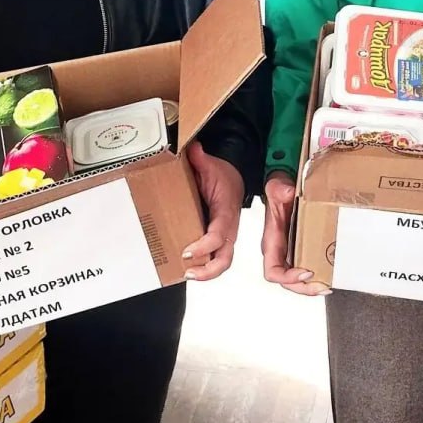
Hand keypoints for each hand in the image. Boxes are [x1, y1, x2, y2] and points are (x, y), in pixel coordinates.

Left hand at [181, 141, 243, 281]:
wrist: (236, 178)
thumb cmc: (225, 176)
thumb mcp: (212, 165)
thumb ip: (199, 158)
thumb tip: (192, 148)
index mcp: (226, 212)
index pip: (219, 236)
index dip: (204, 246)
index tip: (187, 250)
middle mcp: (228, 229)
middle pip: (225, 258)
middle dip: (208, 270)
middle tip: (188, 272)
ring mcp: (225, 236)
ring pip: (222, 261)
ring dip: (205, 272)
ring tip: (186, 273)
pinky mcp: (219, 239)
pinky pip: (216, 257)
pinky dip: (204, 265)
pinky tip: (187, 266)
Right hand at [261, 171, 330, 295]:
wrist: (284, 187)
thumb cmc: (278, 190)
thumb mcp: (277, 187)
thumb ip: (280, 189)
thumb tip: (289, 192)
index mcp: (272, 242)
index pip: (273, 271)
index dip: (287, 277)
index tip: (305, 271)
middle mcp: (280, 251)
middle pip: (287, 281)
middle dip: (304, 288)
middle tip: (322, 286)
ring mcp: (291, 252)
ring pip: (298, 279)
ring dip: (312, 286)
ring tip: (327, 285)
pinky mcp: (302, 248)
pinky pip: (307, 268)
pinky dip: (317, 275)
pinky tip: (330, 275)